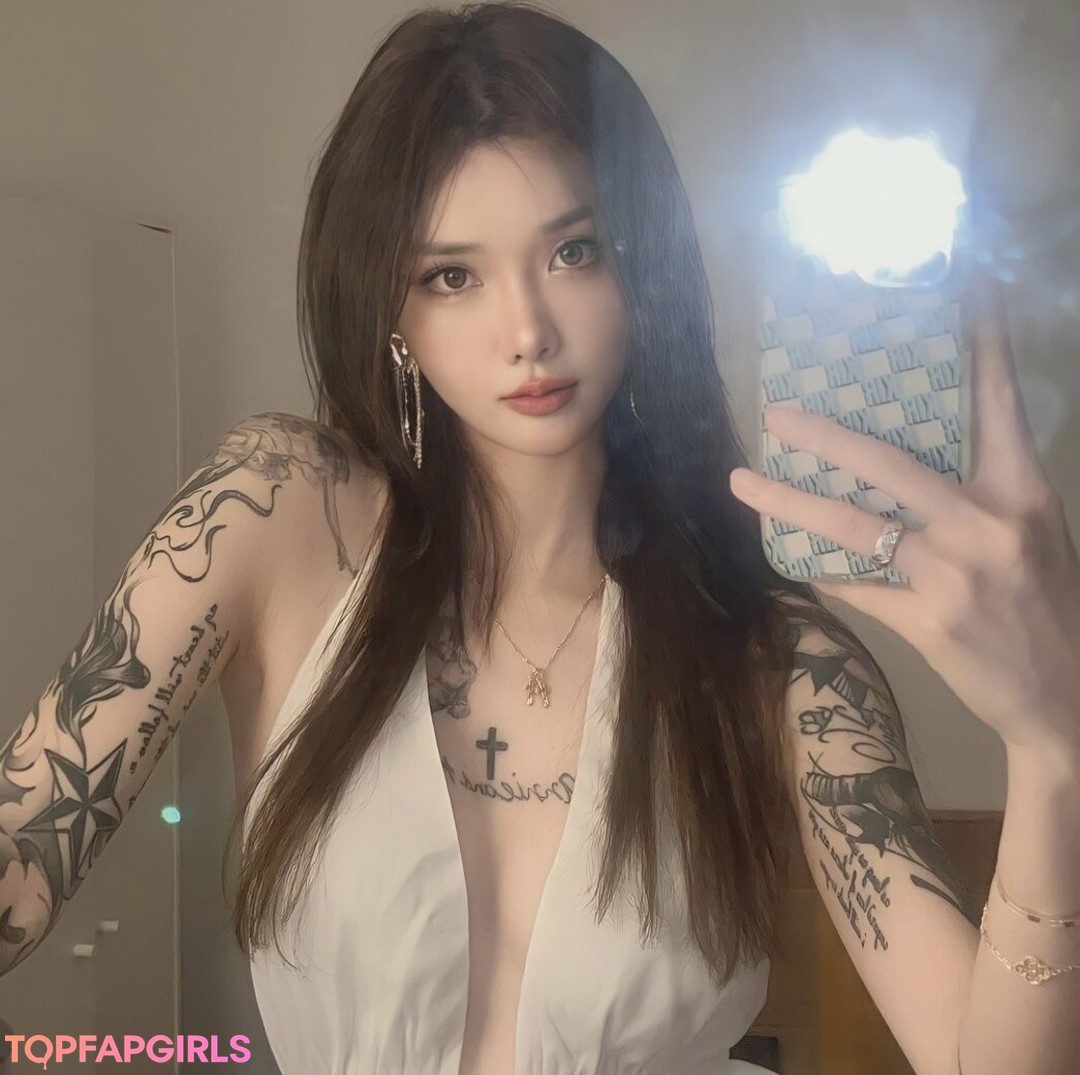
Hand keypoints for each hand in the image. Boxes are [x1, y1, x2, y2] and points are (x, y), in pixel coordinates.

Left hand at [728, 268, 1079, 757]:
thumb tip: (914, 457)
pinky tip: (785, 556)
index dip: (979, 345)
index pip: (996, 403)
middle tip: (775, 412)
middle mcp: (986, 523)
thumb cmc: (1052, 605)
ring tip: (742, 480)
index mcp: (1023, 491)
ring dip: (789, 501)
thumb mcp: (1033, 533)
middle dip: (825, 435)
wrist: (1069, 697)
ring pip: (852, 525)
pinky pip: (855, 587)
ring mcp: (953, 574)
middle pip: (889, 462)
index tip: (959, 290)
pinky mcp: (927, 622)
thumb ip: (982, 493)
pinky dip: (818, 570)